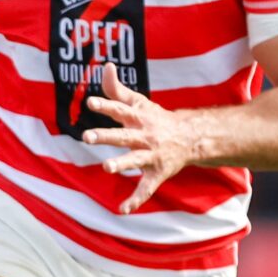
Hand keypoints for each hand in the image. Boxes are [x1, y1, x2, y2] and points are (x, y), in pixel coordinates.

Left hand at [80, 67, 197, 213]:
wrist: (190, 138)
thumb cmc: (156, 119)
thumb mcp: (138, 103)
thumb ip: (118, 89)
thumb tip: (105, 66)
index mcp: (138, 118)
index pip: (119, 109)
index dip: (105, 105)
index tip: (90, 102)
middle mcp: (144, 136)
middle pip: (123, 135)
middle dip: (106, 136)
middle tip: (87, 136)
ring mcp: (151, 155)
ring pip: (135, 160)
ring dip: (121, 163)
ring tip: (106, 167)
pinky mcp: (157, 173)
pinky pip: (146, 188)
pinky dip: (135, 200)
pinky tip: (122, 210)